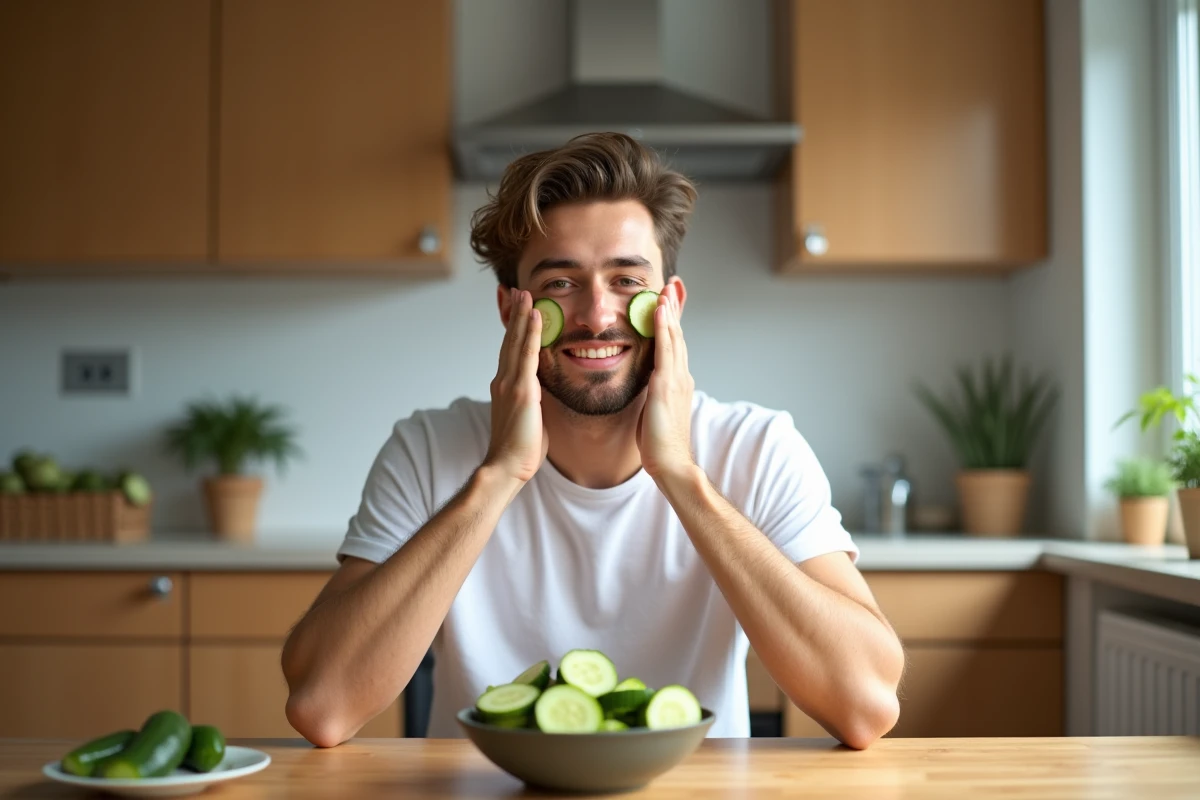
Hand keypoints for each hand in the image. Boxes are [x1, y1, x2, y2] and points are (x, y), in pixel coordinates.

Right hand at [483, 289, 548, 483]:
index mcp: (506, 387)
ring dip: (521, 316)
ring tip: (526, 294)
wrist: (506, 467)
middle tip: (518, 291)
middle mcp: (504, 380)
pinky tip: (535, 316)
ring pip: (516, 342)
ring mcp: (510, 384)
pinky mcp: (521, 390)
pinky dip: (530, 333)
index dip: (514, 329)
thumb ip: (533, 401)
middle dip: (515, 314)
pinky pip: (527, 355)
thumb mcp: (529, 417)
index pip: (510, 351)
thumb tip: (542, 395)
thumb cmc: (520, 449)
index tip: (518, 310)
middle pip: (510, 340)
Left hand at [637, 292, 695, 483]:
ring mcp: (675, 379)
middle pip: (677, 335)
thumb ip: (654, 394)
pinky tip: (658, 311)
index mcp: (677, 382)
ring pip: (673, 337)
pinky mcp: (666, 385)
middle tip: (671, 285)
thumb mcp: (655, 411)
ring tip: (665, 289)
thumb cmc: (660, 443)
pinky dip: (663, 327)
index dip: (671, 322)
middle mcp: (680, 376)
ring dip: (669, 311)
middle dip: (674, 309)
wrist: (671, 464)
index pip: (674, 345)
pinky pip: (665, 350)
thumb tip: (648, 386)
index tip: (667, 301)